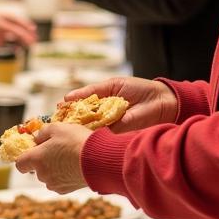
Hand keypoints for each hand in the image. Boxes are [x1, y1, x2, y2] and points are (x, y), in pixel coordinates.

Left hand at [14, 122, 90, 192]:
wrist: (99, 160)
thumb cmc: (76, 141)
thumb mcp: (57, 128)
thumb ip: (43, 132)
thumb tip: (38, 138)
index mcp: (36, 159)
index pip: (20, 163)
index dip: (25, 156)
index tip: (35, 149)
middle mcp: (42, 175)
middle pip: (37, 168)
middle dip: (44, 160)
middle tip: (58, 149)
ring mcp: (54, 184)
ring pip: (49, 175)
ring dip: (55, 168)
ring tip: (70, 156)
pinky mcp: (66, 190)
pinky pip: (60, 181)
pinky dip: (65, 175)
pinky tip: (76, 165)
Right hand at [62, 76, 178, 131]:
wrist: (161, 101)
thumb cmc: (139, 89)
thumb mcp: (113, 85)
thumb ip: (93, 91)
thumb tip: (71, 97)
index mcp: (102, 100)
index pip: (82, 104)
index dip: (70, 106)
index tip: (59, 106)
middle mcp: (104, 114)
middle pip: (83, 118)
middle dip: (70, 119)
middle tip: (57, 119)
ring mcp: (109, 125)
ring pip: (90, 127)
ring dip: (78, 127)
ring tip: (64, 127)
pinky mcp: (117, 134)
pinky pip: (100, 134)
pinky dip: (90, 133)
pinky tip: (79, 132)